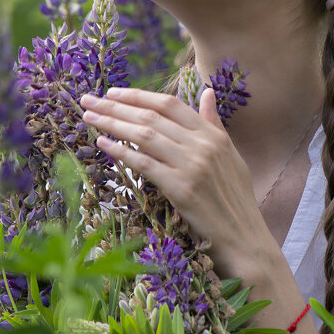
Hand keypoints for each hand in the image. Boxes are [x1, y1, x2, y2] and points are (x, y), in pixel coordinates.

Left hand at [80, 86, 265, 272]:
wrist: (245, 240)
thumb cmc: (236, 202)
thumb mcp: (230, 156)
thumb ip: (214, 124)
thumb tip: (207, 92)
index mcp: (213, 136)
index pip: (169, 104)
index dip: (138, 95)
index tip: (112, 92)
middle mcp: (203, 145)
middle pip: (151, 116)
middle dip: (116, 105)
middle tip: (88, 99)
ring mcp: (192, 166)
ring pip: (144, 135)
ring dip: (112, 123)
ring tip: (89, 116)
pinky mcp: (182, 189)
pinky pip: (144, 163)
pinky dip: (120, 151)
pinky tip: (102, 144)